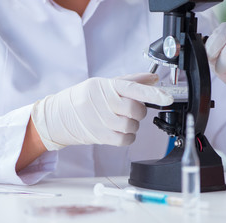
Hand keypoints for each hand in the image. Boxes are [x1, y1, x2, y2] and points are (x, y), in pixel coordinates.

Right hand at [31, 73, 172, 150]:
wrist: (58, 115)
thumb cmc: (84, 98)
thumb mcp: (103, 84)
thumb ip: (130, 82)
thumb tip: (153, 79)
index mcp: (105, 86)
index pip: (133, 88)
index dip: (152, 94)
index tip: (167, 98)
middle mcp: (102, 102)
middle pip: (134, 109)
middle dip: (139, 111)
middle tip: (133, 110)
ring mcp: (100, 120)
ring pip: (131, 126)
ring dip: (133, 125)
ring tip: (123, 120)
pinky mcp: (99, 136)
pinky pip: (124, 140)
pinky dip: (128, 137)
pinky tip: (122, 131)